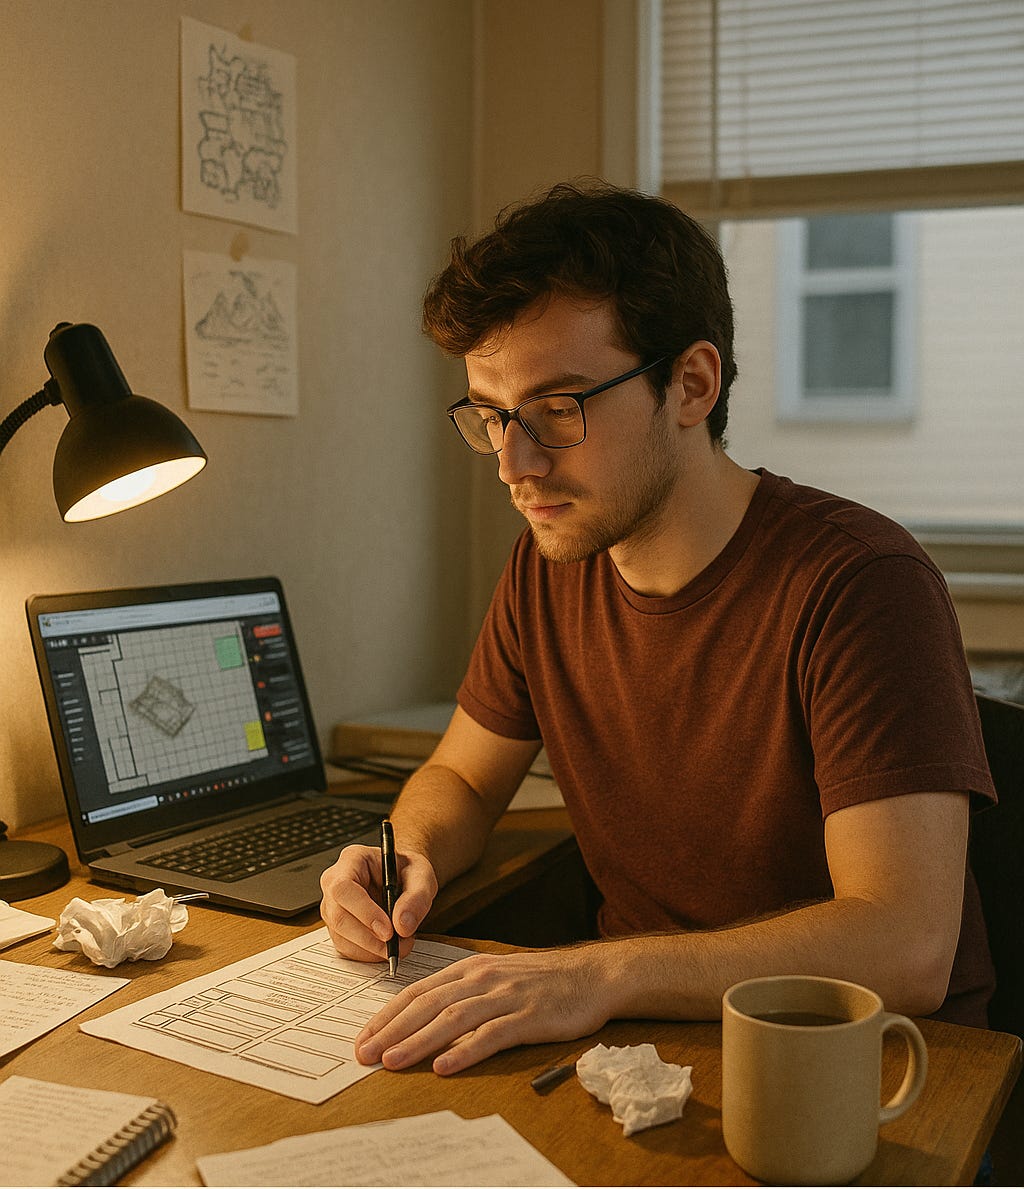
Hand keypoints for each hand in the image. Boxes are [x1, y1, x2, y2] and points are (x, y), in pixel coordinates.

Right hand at [320, 843, 437, 963]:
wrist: (404, 879)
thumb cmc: (407, 871)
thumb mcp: (422, 875)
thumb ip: (417, 897)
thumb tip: (403, 926)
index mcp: (352, 860)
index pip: (344, 887)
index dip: (363, 912)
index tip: (388, 931)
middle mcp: (334, 882)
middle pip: (338, 916)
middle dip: (369, 938)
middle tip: (397, 945)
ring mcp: (332, 907)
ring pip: (341, 936)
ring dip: (371, 949)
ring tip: (399, 945)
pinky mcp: (338, 928)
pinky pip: (346, 948)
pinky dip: (369, 954)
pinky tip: (387, 947)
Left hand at [354, 946, 610, 1074]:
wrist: (592, 975)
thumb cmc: (542, 981)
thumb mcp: (496, 978)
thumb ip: (462, 995)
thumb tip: (423, 1021)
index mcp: (470, 969)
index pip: (419, 991)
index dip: (388, 1015)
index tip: (363, 1038)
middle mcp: (483, 979)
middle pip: (428, 1004)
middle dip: (392, 1030)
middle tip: (365, 1055)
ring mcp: (506, 996)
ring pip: (453, 1018)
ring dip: (419, 1041)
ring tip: (393, 1062)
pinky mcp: (528, 1017)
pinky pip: (491, 1034)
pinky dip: (465, 1051)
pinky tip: (445, 1066)